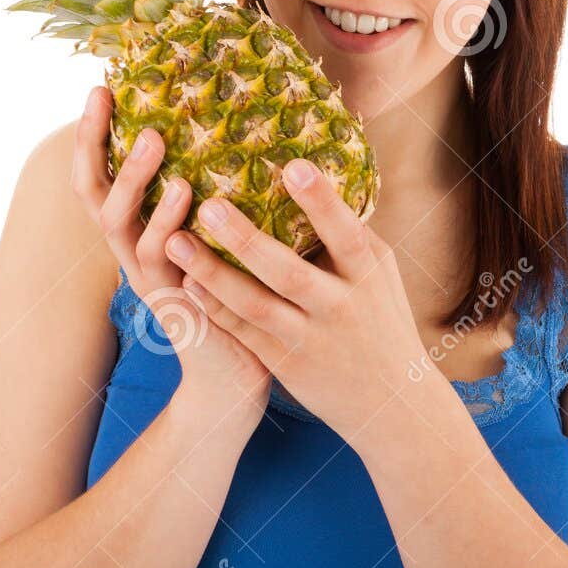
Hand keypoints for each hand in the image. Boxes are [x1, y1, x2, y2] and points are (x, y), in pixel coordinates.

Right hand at [71, 86, 270, 422]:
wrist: (236, 375)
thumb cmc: (234, 295)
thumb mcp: (215, 237)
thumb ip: (213, 193)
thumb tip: (241, 128)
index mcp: (138, 232)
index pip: (99, 176)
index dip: (92, 135)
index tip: (99, 86)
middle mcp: (131, 252)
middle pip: (93, 193)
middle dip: (94, 144)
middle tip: (105, 99)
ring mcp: (147, 279)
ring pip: (120, 225)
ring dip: (133, 179)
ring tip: (155, 141)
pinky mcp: (172, 304)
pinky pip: (161, 261)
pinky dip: (168, 225)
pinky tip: (187, 193)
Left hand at [163, 155, 438, 441]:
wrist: (392, 401)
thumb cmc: (382, 322)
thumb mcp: (380, 276)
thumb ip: (352, 236)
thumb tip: (322, 179)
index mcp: (368, 275)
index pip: (347, 234)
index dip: (322, 202)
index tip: (294, 165)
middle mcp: (338, 305)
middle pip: (288, 272)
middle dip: (246, 239)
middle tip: (209, 205)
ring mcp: (308, 337)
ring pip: (254, 305)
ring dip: (212, 273)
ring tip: (174, 241)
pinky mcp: (283, 361)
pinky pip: (242, 330)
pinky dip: (213, 307)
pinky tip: (183, 282)